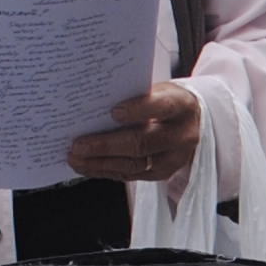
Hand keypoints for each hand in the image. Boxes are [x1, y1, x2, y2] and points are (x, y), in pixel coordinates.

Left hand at [69, 82, 201, 185]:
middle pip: (143, 143)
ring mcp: (174, 158)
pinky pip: (132, 175)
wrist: (190, 121)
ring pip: (134, 164)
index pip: (162, 107)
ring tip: (76, 158)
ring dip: (101, 163)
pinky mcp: (164, 173)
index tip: (113, 112)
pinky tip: (88, 166)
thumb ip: (133, 96)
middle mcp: (182, 134)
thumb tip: (93, 106)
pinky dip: (106, 171)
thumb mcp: (156, 90)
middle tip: (78, 145)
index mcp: (181, 105)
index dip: (139, 110)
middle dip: (106, 145)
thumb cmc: (164, 101)